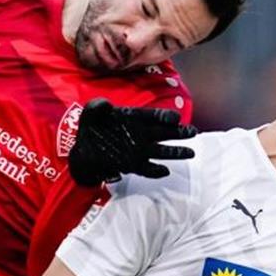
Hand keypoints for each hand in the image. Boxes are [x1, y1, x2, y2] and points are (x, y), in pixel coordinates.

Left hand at [68, 98, 196, 186]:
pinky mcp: (133, 165)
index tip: (175, 118)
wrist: (83, 152)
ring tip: (190, 152)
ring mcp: (138, 150)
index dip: (164, 117)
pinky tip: (165, 171)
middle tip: (192, 132)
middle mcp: (140, 134)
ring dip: (176, 152)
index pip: (152, 116)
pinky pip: (148, 169)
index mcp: (133, 118)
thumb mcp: (89, 113)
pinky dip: (156, 171)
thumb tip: (105, 104)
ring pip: (161, 151)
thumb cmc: (90, 129)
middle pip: (163, 133)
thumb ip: (96, 107)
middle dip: (178, 133)